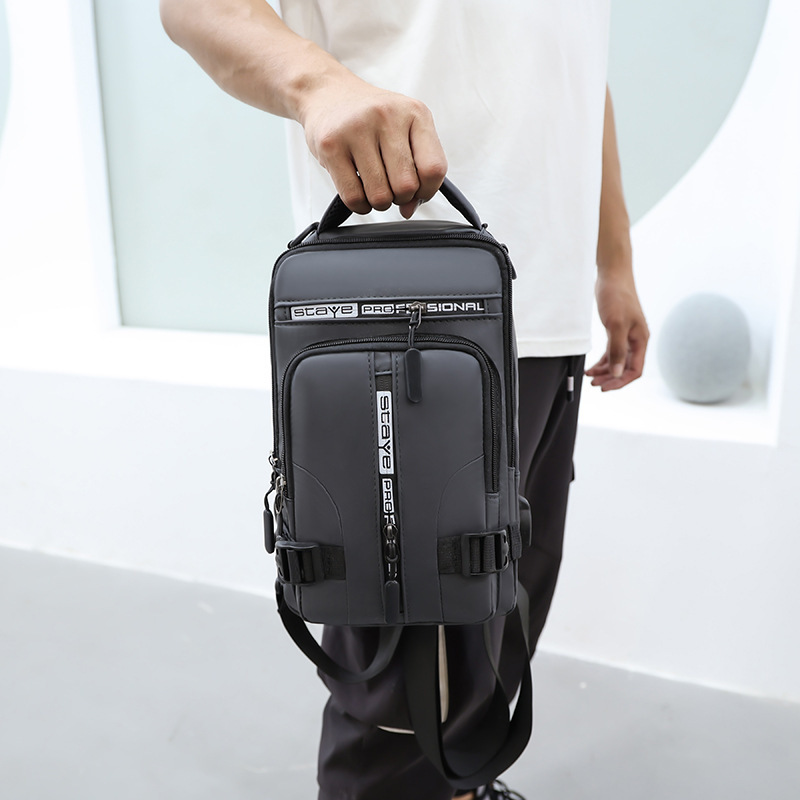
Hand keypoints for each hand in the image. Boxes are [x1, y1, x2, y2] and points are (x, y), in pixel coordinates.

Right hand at [298, 76, 447, 217]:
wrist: (328, 93)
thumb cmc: (371, 118)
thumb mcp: (405, 130)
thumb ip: (418, 169)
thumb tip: (409, 209)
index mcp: (415, 113)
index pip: (433, 169)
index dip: (427, 191)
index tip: (417, 193)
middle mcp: (387, 116)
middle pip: (406, 186)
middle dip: (400, 198)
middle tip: (390, 187)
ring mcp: (357, 129)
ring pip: (380, 196)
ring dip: (379, 202)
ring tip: (373, 186)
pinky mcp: (331, 145)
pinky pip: (353, 197)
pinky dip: (359, 205)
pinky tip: (359, 192)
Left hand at [586, 275, 648, 390]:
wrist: (612, 275)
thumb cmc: (616, 297)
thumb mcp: (615, 325)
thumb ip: (617, 350)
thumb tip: (618, 373)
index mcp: (641, 340)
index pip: (635, 370)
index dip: (620, 381)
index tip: (604, 387)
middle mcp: (636, 340)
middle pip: (626, 368)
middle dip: (611, 378)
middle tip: (594, 385)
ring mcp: (626, 335)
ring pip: (617, 361)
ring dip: (605, 371)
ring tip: (590, 378)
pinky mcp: (616, 330)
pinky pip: (611, 352)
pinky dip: (602, 361)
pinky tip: (592, 367)